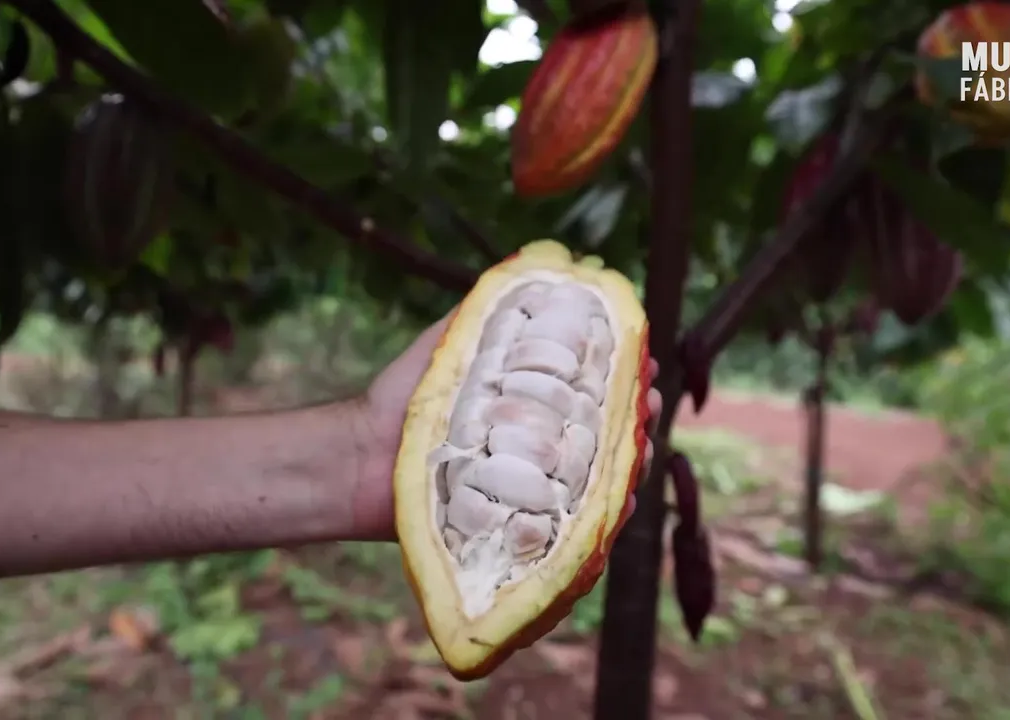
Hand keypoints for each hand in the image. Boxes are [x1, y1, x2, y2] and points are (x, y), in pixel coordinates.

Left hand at [350, 311, 663, 540]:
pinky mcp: (517, 523)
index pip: (588, 384)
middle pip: (602, 430)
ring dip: (628, 462)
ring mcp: (528, 484)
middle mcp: (534, 442)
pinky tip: (619, 500)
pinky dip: (599, 514)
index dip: (622, 371)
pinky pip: (568, 522)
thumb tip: (535, 271)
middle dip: (635, 414)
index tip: (645, 358)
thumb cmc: (401, 399)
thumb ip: (484, 314)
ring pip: (594, 476)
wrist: (359, 459)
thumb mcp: (447, 346)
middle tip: (650, 402)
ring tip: (641, 447)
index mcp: (525, 400)